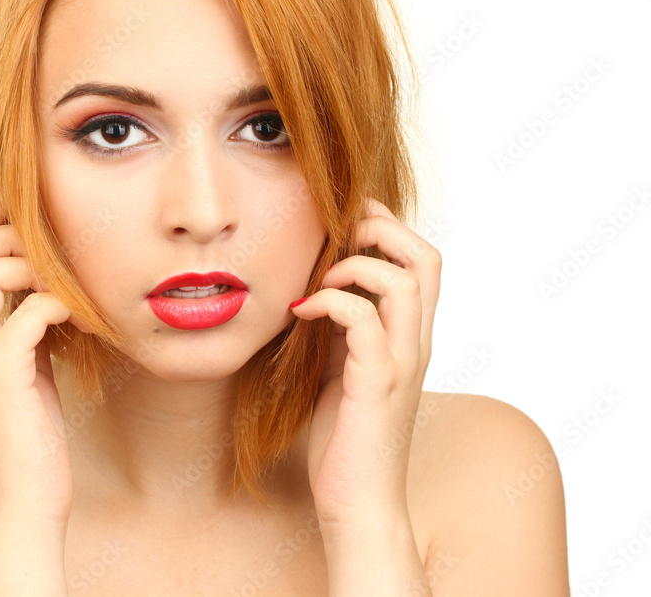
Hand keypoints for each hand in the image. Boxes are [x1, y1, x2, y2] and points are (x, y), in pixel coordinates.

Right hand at [0, 195, 76, 526]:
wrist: (22, 500)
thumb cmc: (27, 433)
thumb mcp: (18, 366)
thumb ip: (18, 323)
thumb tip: (45, 280)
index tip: (28, 213)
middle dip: (8, 233)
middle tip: (54, 236)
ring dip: (33, 264)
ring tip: (68, 279)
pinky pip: (28, 311)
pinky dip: (58, 302)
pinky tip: (80, 317)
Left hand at [290, 196, 441, 528]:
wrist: (358, 502)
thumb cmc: (346, 437)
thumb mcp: (342, 368)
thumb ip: (343, 330)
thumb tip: (316, 290)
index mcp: (410, 336)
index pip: (421, 260)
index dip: (387, 227)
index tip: (341, 222)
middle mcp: (416, 343)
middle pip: (426, 257)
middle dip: (380, 229)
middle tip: (334, 238)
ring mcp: (401, 363)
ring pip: (403, 282)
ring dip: (353, 266)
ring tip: (317, 279)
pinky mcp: (376, 384)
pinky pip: (363, 321)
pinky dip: (330, 303)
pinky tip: (300, 313)